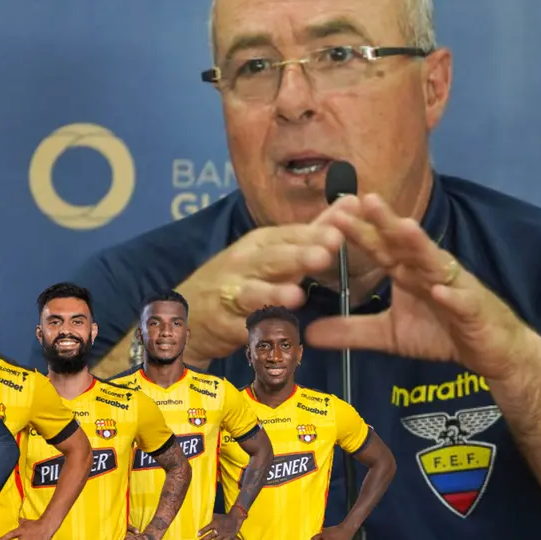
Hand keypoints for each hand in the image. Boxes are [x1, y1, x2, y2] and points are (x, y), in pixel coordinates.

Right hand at [172, 204, 346, 365]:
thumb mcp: (273, 251)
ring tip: (296, 296)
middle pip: (272, 259)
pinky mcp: (222, 324)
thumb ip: (315, 231)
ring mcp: (230, 294)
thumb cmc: (241, 278)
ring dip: (273, 295)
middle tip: (323, 255)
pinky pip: (240, 329)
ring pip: (252, 293)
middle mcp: (243, 264)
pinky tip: (273, 336)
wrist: (187, 311)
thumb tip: (353, 202)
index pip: (288, 235)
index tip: (339, 233)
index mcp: (259, 244)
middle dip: (297, 257)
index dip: (313, 235)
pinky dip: (255, 333)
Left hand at [196, 511, 243, 539]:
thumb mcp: (217, 516)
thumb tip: (204, 517)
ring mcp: (223, 534)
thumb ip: (211, 519)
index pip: (207, 527)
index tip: (197, 535)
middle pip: (210, 535)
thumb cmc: (225, 517)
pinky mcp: (228, 537)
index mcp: (215, 523)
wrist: (235, 518)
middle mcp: (219, 529)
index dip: (202, 531)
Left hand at [307, 194, 540, 382]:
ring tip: (404, 228)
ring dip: (420, 245)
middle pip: (404, 244)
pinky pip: (460, 300)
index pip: (380, 248)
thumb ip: (351, 331)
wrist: (490, 350)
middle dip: (385, 222)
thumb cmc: (443, 332)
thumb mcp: (389, 334)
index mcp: (408, 272)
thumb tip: (308, 332)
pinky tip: (438, 290)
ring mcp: (454, 286)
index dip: (358, 231)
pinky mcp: (473, 308)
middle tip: (364, 200)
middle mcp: (429, 271)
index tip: (333, 212)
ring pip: (434, 262)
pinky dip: (450, 295)